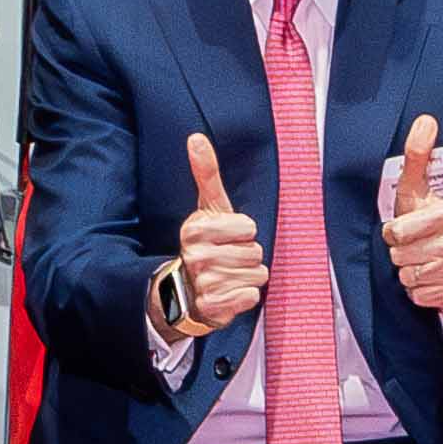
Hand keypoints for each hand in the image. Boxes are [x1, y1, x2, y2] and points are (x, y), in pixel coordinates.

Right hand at [167, 130, 270, 343]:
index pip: (249, 227)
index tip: (226, 237)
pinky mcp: (213, 307)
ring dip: (248, 276)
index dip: (244, 233)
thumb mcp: (208, 208)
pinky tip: (229, 294)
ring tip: (228, 276)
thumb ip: (206, 173)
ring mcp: (203, 282)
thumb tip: (196, 137)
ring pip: (257, 274)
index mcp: (195, 228)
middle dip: (247, 256)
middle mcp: (196, 255)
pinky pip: (251, 295)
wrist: (185, 290)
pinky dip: (245, 296)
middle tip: (227, 259)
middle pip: (255, 252)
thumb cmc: (205, 243)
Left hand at [378, 118, 442, 319]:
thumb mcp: (422, 190)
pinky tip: (430, 277)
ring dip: (408, 271)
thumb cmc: (433, 223)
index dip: (395, 231)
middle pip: (398, 255)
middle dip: (400, 252)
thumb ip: (418, 157)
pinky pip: (415, 295)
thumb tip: (425, 119)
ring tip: (423, 260)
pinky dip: (418, 289)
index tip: (408, 227)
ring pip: (406, 276)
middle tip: (415, 245)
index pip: (397, 232)